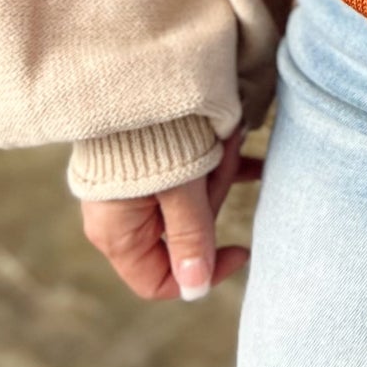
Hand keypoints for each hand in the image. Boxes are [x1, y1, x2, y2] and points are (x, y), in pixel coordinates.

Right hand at [81, 126, 259, 301]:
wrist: (134, 77)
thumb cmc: (153, 138)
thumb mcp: (179, 190)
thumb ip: (191, 239)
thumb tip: (197, 289)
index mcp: (118, 235)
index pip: (158, 280)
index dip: (202, 273)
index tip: (242, 250)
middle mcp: (123, 218)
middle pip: (182, 233)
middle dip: (211, 198)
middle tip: (223, 159)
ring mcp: (137, 190)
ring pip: (191, 200)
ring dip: (216, 171)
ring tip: (226, 138)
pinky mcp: (151, 164)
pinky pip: (191, 175)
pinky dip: (217, 163)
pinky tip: (248, 152)